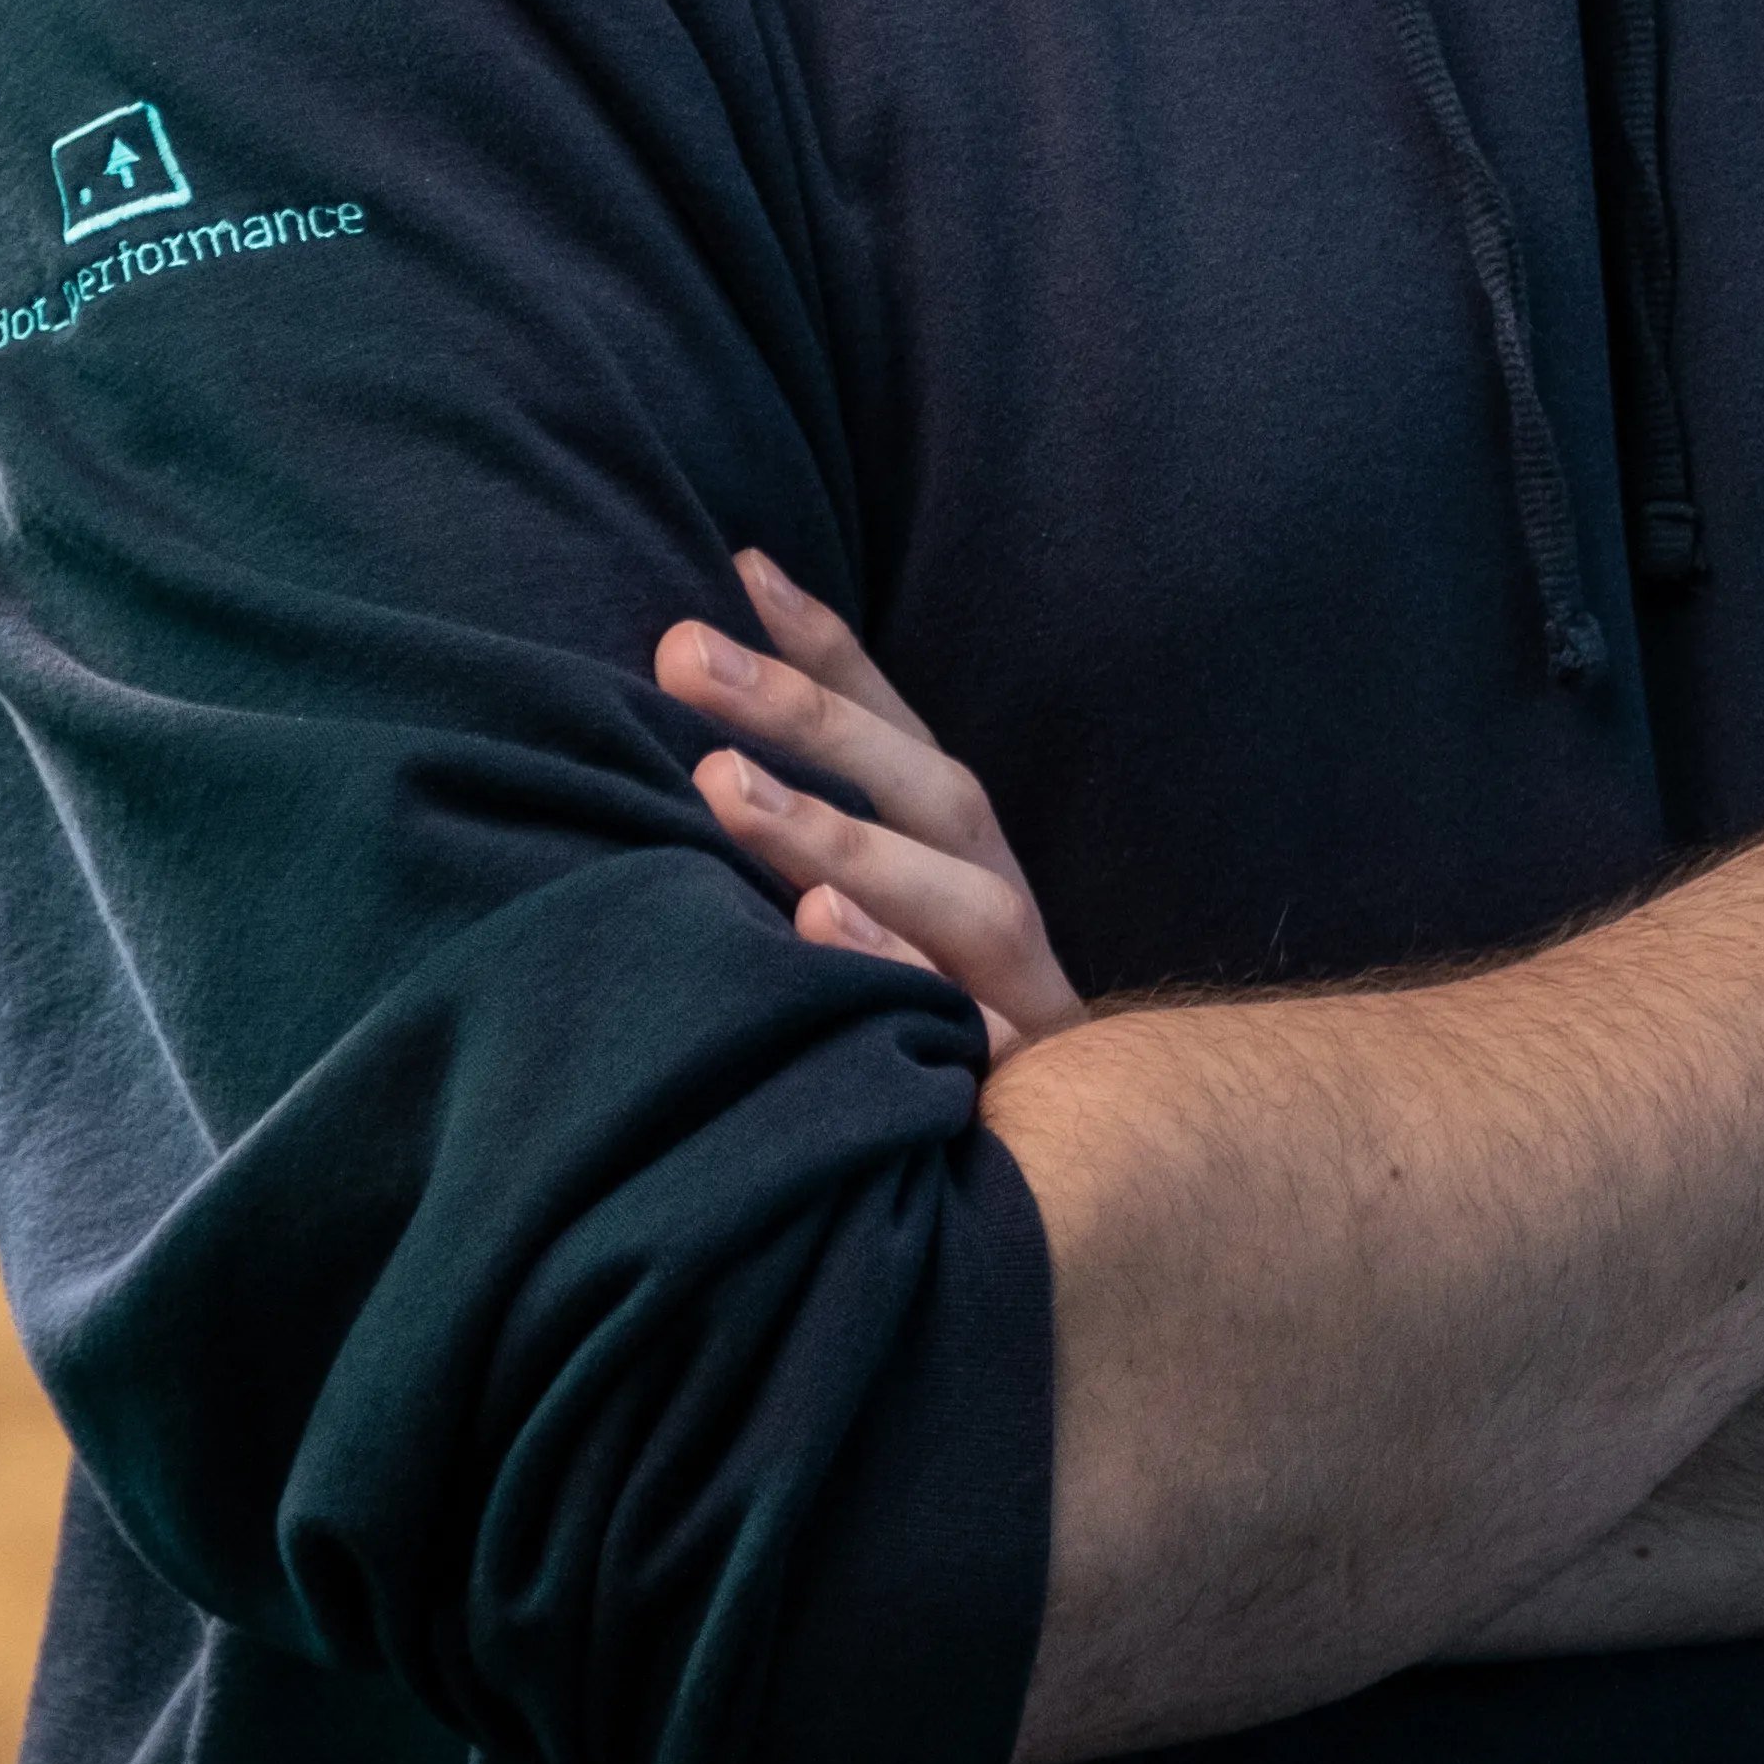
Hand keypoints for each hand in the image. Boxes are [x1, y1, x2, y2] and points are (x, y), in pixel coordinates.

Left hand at [656, 552, 1086, 1056]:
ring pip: (954, 905)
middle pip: (927, 794)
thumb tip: (695, 730)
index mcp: (966, 859)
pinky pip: (969, 1036)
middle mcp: (1000, 907)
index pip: (900, 735)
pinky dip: (895, 979)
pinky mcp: (1018, 1098)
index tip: (738, 566)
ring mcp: (1019, 998)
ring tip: (723, 790)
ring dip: (838, 837)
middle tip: (680, 653)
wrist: (1082, 1197)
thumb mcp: (884, 932)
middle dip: (807, 717)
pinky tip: (813, 938)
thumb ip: (818, 843)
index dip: (827, 650)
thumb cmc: (937, 1041)